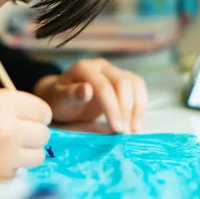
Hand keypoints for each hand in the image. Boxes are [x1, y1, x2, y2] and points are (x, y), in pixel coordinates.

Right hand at [0, 89, 51, 198]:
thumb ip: (0, 104)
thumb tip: (25, 112)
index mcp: (0, 101)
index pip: (41, 109)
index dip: (36, 115)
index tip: (28, 120)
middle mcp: (8, 127)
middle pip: (44, 133)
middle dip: (33, 135)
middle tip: (16, 137)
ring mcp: (5, 155)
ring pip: (37, 155)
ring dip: (26, 154)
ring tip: (4, 152)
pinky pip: (19, 172)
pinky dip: (10, 169)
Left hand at [33, 59, 147, 133]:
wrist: (62, 97)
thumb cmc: (59, 100)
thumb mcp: (59, 100)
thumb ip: (71, 95)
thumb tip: (86, 90)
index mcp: (84, 68)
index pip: (103, 87)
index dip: (112, 108)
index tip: (117, 129)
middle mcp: (101, 66)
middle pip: (122, 83)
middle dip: (126, 109)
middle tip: (126, 132)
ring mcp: (113, 71)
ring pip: (134, 84)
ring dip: (138, 107)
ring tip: (135, 130)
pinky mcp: (122, 80)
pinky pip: (137, 88)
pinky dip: (140, 105)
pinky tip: (137, 123)